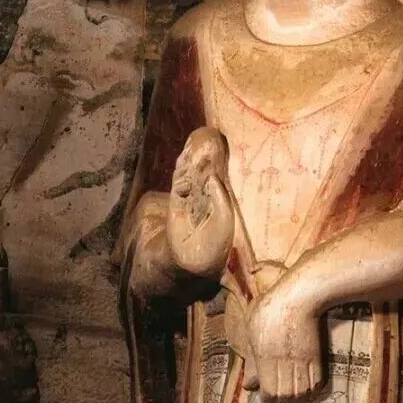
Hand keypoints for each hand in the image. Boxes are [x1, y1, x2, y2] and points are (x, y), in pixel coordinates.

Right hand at [165, 128, 234, 280]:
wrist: (198, 261)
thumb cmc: (217, 243)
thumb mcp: (226, 217)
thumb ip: (221, 196)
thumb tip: (214, 177)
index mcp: (213, 202)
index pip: (211, 178)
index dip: (210, 164)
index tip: (212, 148)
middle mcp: (200, 201)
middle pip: (196, 175)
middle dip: (196, 160)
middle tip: (197, 142)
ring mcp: (186, 204)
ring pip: (185, 178)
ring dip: (186, 165)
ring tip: (189, 150)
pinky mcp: (176, 208)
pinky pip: (177, 188)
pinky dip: (180, 177)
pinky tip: (184, 166)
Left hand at [245, 272, 323, 402]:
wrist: (299, 295)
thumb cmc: (270, 308)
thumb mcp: (252, 331)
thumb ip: (251, 360)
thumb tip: (249, 384)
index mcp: (266, 357)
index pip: (269, 392)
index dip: (268, 400)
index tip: (265, 397)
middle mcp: (285, 362)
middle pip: (286, 396)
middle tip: (279, 402)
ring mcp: (302, 360)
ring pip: (302, 392)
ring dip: (297, 399)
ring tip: (292, 399)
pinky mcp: (316, 355)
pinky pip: (316, 382)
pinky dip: (312, 390)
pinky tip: (307, 389)